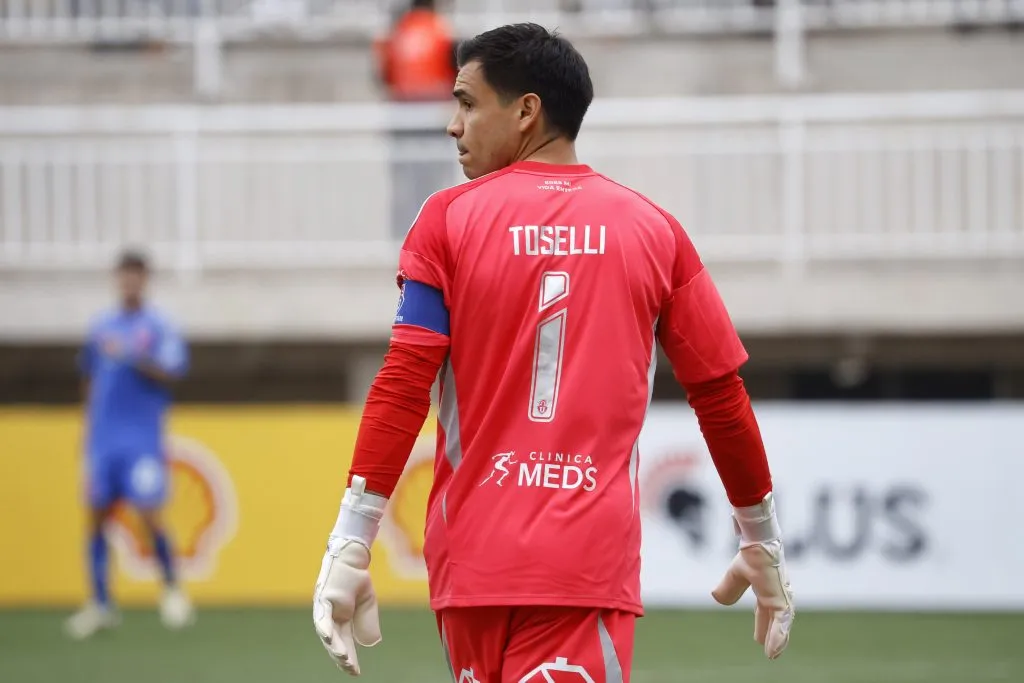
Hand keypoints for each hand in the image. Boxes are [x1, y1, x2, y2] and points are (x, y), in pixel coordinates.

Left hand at [313, 540, 381, 675]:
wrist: (354, 558)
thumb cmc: (357, 579)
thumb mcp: (367, 605)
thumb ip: (367, 623)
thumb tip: (370, 644)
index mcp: (341, 621)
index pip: (344, 644)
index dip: (350, 658)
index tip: (356, 672)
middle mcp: (330, 618)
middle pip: (335, 642)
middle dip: (343, 657)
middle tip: (351, 669)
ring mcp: (325, 609)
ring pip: (327, 633)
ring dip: (334, 646)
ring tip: (343, 658)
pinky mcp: (322, 599)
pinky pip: (322, 616)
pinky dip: (325, 628)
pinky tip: (330, 638)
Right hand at [712, 538, 794, 659]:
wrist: (757, 543)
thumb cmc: (750, 553)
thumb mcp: (735, 575)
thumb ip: (728, 587)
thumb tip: (717, 598)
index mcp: (767, 588)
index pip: (765, 610)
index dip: (762, 624)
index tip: (758, 638)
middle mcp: (776, 593)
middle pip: (775, 620)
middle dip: (773, 635)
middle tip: (771, 652)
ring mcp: (780, 597)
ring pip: (781, 624)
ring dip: (777, 640)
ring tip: (773, 654)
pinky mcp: (780, 600)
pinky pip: (781, 622)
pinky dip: (778, 636)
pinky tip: (775, 649)